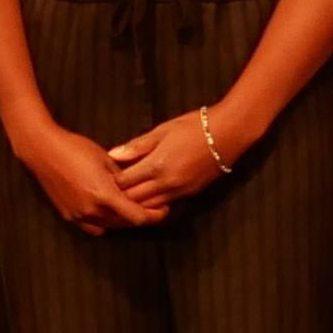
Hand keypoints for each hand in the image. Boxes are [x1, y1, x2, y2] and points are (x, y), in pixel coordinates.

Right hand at [15, 120, 166, 234]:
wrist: (42, 150)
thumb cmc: (76, 149)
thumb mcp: (108, 160)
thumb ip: (126, 179)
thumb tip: (142, 187)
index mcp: (104, 195)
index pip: (137, 217)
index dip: (154, 215)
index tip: (164, 209)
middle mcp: (91, 210)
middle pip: (126, 223)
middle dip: (142, 217)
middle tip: (155, 209)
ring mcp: (78, 215)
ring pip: (110, 226)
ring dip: (125, 220)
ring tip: (135, 209)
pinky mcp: (68, 215)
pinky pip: (93, 227)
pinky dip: (106, 223)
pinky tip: (112, 214)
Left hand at [107, 105, 245, 209]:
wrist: (230, 133)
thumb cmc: (195, 126)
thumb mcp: (163, 130)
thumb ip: (137, 146)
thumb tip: (113, 155)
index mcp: (156, 165)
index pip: (124, 182)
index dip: (110, 182)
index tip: (101, 177)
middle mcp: (167, 182)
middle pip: (134, 199)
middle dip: (120, 197)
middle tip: (109, 192)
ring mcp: (180, 190)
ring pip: (150, 206)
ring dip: (136, 204)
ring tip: (125, 198)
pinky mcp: (191, 193)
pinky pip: (166, 203)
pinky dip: (153, 203)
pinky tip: (147, 197)